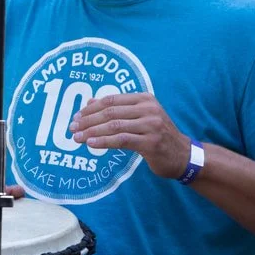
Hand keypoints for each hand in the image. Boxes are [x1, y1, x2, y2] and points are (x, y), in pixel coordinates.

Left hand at [69, 93, 190, 179]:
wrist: (183, 155)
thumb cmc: (158, 136)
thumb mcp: (140, 117)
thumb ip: (117, 109)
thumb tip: (89, 101)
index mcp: (144, 98)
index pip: (111, 100)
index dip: (91, 108)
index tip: (76, 116)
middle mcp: (148, 109)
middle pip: (110, 112)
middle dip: (87, 120)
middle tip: (72, 128)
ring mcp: (151, 125)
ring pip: (113, 126)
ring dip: (91, 132)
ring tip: (77, 138)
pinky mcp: (150, 142)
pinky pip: (121, 140)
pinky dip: (104, 142)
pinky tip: (91, 144)